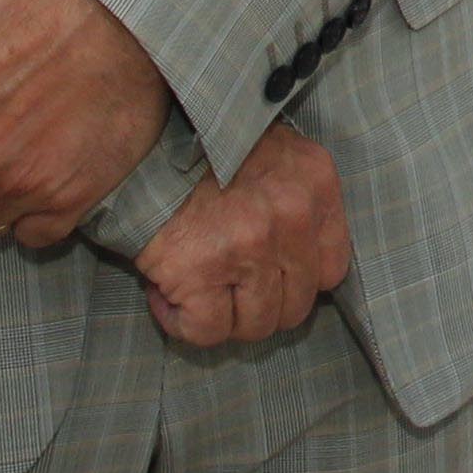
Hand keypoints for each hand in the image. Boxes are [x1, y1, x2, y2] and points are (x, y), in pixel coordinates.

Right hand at [135, 124, 351, 348]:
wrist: (140, 142)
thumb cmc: (204, 152)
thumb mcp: (273, 154)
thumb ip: (296, 199)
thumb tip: (300, 260)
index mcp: (315, 183)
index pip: (333, 269)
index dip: (298, 281)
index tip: (270, 276)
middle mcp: (293, 216)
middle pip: (296, 305)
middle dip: (260, 306)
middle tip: (226, 288)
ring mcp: (249, 247)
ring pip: (256, 325)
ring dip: (224, 318)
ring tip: (198, 290)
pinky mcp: (200, 272)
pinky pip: (207, 331)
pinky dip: (183, 323)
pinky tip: (167, 295)